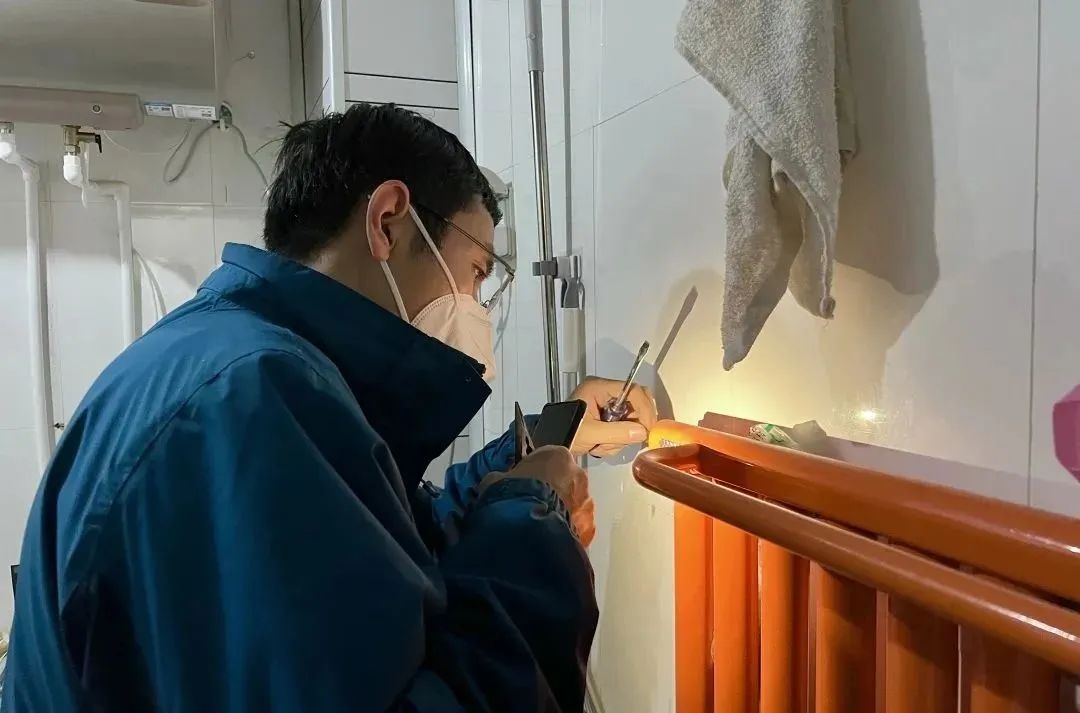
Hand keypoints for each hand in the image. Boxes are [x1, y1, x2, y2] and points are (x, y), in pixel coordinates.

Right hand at [478, 446, 594, 545]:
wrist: (526, 532)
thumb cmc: (511, 497)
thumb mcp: (495, 481)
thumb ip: (502, 478)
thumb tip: (498, 482)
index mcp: (558, 456)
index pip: (549, 459)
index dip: (535, 473)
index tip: (524, 485)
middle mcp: (578, 476)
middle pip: (566, 483)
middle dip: (553, 494)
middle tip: (532, 507)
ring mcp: (586, 504)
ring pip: (574, 507)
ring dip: (561, 515)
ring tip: (539, 528)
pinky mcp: (589, 530)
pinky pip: (577, 530)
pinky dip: (566, 534)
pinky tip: (548, 541)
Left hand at [570, 377, 657, 456]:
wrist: (550, 442)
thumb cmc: (564, 433)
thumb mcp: (590, 433)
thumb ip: (616, 433)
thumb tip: (642, 432)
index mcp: (598, 388)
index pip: (633, 391)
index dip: (645, 409)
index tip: (648, 429)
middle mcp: (604, 392)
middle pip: (635, 404)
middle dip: (632, 426)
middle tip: (628, 441)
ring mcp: (606, 404)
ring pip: (630, 419)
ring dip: (620, 438)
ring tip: (601, 446)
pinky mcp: (606, 417)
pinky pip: (622, 427)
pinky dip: (615, 441)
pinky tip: (600, 446)